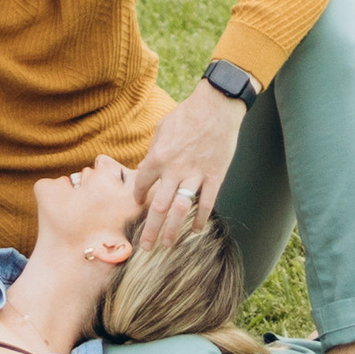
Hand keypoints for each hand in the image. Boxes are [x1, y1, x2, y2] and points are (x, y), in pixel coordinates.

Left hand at [129, 83, 248, 249]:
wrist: (216, 107)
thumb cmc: (186, 115)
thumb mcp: (162, 129)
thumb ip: (154, 152)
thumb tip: (146, 170)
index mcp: (158, 156)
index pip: (142, 184)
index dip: (138, 197)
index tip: (138, 205)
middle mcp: (174, 169)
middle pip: (158, 206)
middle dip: (151, 229)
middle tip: (146, 247)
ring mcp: (195, 175)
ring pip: (181, 210)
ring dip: (173, 230)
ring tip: (168, 245)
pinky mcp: (214, 177)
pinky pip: (206, 204)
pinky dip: (200, 220)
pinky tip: (196, 231)